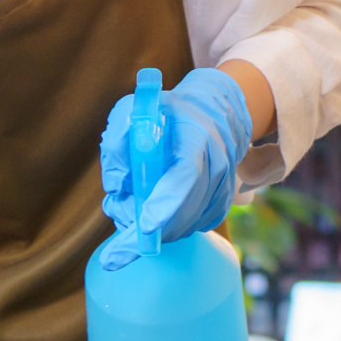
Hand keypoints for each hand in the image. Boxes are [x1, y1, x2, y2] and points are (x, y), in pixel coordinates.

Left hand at [99, 66, 253, 244]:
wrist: (212, 113)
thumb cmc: (167, 113)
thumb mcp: (133, 112)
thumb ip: (117, 143)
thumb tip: (116, 187)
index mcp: (196, 138)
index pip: (186, 176)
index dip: (165, 204)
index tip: (144, 225)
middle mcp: (217, 164)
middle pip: (183, 213)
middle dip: (146, 229)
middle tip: (118, 222)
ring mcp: (224, 185)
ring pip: (185, 226)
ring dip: (156, 228)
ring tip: (133, 207)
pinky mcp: (223, 202)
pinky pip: (192, 227)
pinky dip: (170, 227)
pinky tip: (156, 209)